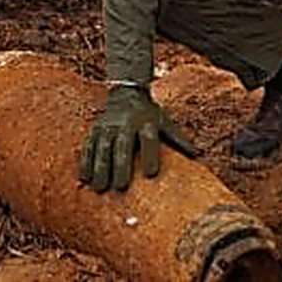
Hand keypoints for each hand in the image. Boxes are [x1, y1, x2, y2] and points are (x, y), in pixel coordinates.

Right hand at [78, 86, 196, 191]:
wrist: (126, 93)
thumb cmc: (149, 115)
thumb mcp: (165, 123)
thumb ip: (178, 139)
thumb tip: (197, 156)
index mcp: (146, 122)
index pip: (149, 138)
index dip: (150, 154)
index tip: (150, 174)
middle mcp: (125, 123)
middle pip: (122, 144)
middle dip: (121, 165)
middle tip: (121, 187)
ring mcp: (107, 126)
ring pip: (102, 147)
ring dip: (100, 168)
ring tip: (100, 188)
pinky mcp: (94, 130)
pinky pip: (88, 146)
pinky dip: (85, 163)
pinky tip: (84, 179)